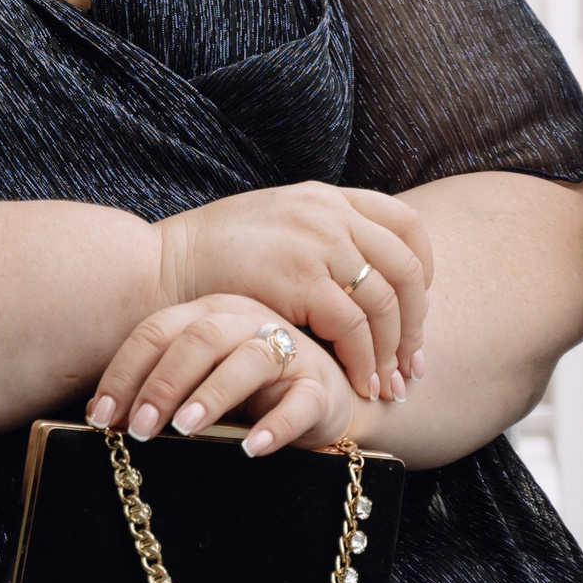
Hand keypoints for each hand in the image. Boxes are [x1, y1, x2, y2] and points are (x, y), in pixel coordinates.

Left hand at [90, 292, 357, 456]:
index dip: (124, 372)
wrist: (322, 398)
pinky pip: (300, 402)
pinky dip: (275, 426)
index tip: (101, 415)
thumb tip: (95, 412)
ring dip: (212, 394)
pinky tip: (251, 448)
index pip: (155, 333)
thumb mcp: (195, 383)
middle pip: (198, 340)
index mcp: (205, 314)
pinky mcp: (319, 387)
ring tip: (186, 427)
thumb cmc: (246, 389)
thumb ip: (152, 390)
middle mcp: (244, 321)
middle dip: (163, 384)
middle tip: (140, 428)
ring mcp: (287, 350)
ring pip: (248, 361)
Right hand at [153, 182, 429, 404]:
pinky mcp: (300, 280)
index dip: (424, 272)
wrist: (158, 267)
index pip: (406, 224)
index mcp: (324, 196)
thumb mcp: (272, 225)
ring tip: (388, 385)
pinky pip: (354, 328)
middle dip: (416, 325)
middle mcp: (327, 213)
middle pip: (406, 270)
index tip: (414, 311)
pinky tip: (359, 382)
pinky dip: (364, 361)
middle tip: (411, 366)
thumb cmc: (208, 257)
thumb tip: (359, 269)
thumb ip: (316, 234)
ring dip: (393, 352)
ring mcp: (316, 243)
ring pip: (385, 304)